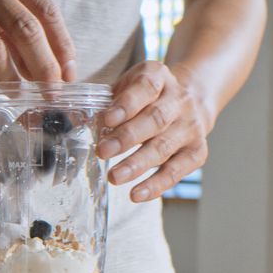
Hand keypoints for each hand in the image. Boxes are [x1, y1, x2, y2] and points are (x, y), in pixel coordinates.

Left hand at [96, 61, 213, 201]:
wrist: (192, 100)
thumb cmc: (148, 97)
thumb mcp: (128, 86)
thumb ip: (107, 101)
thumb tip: (75, 120)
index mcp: (159, 77)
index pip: (145, 87)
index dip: (126, 104)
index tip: (107, 120)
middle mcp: (179, 100)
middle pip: (155, 119)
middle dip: (127, 138)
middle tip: (102, 152)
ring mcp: (191, 126)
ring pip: (164, 147)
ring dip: (138, 164)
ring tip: (115, 177)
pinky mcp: (197, 151)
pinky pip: (177, 171)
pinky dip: (157, 185)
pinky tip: (137, 194)